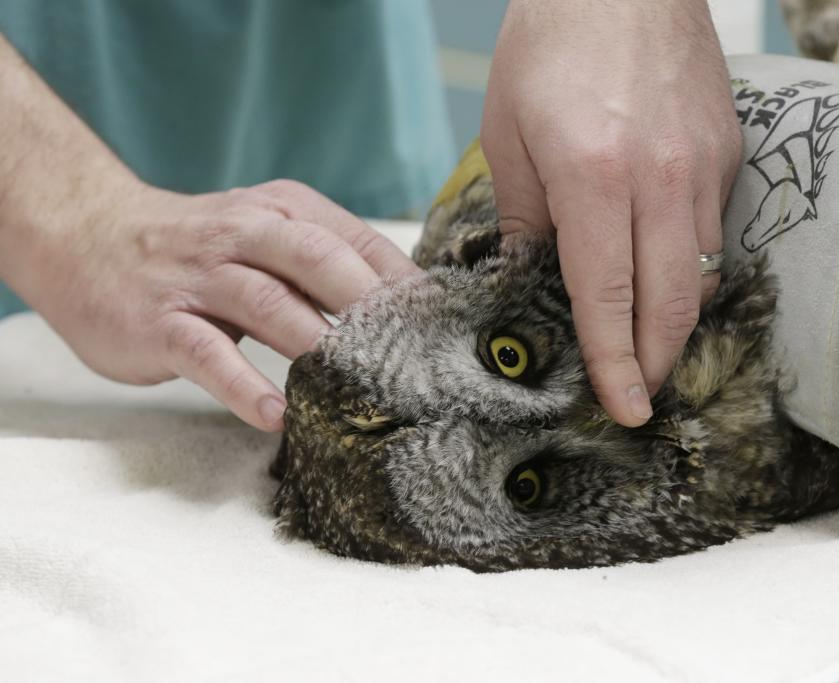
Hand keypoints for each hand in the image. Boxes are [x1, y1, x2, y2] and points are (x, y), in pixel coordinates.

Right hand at [20, 178, 417, 431]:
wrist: (86, 236)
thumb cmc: (197, 248)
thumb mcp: (265, 234)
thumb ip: (323, 263)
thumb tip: (403, 310)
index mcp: (283, 211)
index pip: (359, 242)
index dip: (405, 286)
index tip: (444, 330)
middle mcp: (246, 234)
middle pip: (321, 262)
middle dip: (373, 308)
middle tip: (417, 358)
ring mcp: (201, 276)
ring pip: (270, 304)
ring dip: (320, 346)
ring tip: (363, 387)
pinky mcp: (161, 320)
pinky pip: (207, 353)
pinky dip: (242, 384)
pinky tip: (274, 414)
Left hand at [482, 0, 741, 425]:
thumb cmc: (549, 45)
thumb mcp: (509, 134)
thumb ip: (525, 218)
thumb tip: (530, 280)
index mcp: (593, 177)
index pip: (607, 297)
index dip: (613, 362)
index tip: (620, 407)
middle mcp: (660, 180)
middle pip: (673, 303)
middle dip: (657, 362)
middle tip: (639, 395)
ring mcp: (704, 166)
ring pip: (702, 274)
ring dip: (676, 322)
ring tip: (649, 347)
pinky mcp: (728, 152)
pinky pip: (713, 232)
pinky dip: (690, 268)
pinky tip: (663, 274)